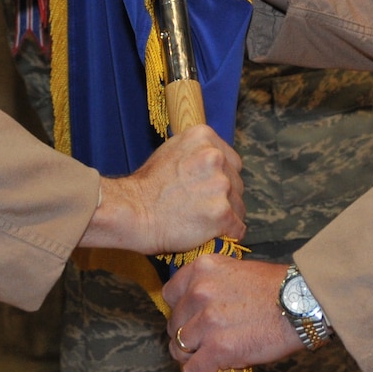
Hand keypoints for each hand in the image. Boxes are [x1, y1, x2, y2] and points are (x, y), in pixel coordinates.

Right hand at [79, 124, 243, 253]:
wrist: (133, 212)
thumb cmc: (148, 186)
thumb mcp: (171, 151)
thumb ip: (197, 153)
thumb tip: (216, 161)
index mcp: (204, 137)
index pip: (232, 161)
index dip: (221, 177)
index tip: (205, 188)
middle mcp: (215, 157)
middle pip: (237, 183)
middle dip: (224, 196)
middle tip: (200, 206)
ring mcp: (220, 185)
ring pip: (239, 206)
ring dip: (225, 215)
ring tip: (200, 220)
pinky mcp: (222, 213)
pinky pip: (238, 228)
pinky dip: (227, 233)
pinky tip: (210, 233)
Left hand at [162, 254, 302, 371]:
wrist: (301, 303)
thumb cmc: (276, 288)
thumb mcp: (237, 271)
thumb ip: (213, 284)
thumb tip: (199, 308)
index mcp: (202, 268)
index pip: (170, 295)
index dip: (180, 311)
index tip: (190, 320)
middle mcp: (199, 292)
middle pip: (174, 324)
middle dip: (186, 336)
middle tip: (202, 344)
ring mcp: (207, 321)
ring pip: (179, 349)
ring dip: (191, 358)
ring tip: (206, 361)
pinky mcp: (218, 348)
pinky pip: (192, 371)